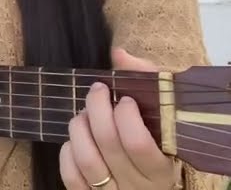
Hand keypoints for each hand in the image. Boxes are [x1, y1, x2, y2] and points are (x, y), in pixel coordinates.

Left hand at [60, 48, 176, 189]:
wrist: (149, 182)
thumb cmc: (158, 139)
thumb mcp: (163, 113)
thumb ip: (147, 79)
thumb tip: (118, 54)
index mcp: (163, 168)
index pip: (138, 143)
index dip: (125, 116)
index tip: (124, 98)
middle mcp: (139, 186)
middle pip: (109, 144)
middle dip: (97, 109)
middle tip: (97, 92)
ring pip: (87, 160)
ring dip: (80, 128)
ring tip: (84, 114)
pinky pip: (71, 176)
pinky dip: (67, 153)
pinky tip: (76, 139)